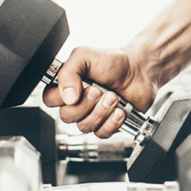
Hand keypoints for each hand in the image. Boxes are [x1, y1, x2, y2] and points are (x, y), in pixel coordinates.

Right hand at [42, 46, 157, 137]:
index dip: (64, 97)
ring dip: (101, 112)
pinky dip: (112, 122)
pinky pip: (101, 134)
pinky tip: (120, 110)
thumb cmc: (114, 61)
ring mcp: (92, 114)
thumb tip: (66, 97)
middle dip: (87, 104)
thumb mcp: (85, 56)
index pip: (50, 100)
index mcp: (68, 85)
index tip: (81, 87)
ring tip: (113, 97)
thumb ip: (68, 72)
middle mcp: (77, 101)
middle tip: (100, 90)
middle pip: (67, 117)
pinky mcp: (107, 124)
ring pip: (84, 127)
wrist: (140, 70)